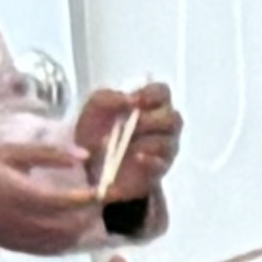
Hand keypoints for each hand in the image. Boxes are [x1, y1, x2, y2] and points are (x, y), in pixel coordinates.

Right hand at [0, 134, 106, 253]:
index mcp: (17, 193)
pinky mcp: (12, 245)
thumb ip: (46, 153)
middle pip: (66, 226)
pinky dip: (65, 242)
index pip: (61, 201)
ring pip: (59, 241)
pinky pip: (46, 250)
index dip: (87, 198)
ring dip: (80, 230)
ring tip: (91, 213)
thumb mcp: (7, 151)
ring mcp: (15, 236)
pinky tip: (72, 229)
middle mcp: (18, 219)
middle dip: (89, 215)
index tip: (106, 189)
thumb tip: (84, 156)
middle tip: (104, 202)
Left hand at [75, 82, 180, 204]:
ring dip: (147, 141)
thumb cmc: (95, 131)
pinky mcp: (159, 168)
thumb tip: (131, 99)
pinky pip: (162, 163)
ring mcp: (164, 147)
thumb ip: (109, 98)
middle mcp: (162, 124)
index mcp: (148, 105)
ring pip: (170, 141)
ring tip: (124, 145)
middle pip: (173, 118)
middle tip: (131, 125)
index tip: (137, 102)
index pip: (162, 92)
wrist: (89, 165)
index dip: (153, 95)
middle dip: (152, 121)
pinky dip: (150, 159)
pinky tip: (136, 158)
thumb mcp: (94, 108)